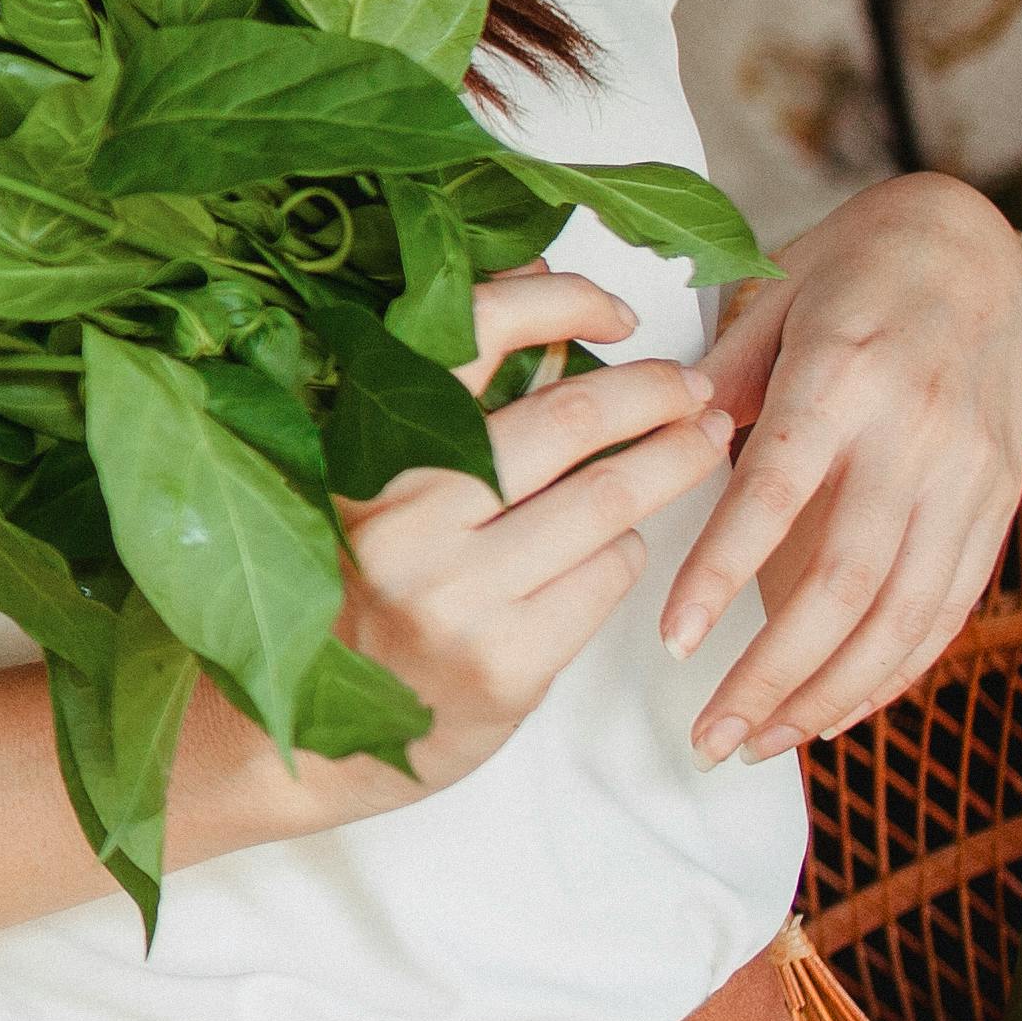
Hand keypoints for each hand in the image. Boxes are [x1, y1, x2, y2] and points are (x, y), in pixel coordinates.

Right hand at [297, 267, 731, 818]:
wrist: (318, 736)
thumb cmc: (364, 588)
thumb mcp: (382, 478)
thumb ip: (455, 392)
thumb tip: (540, 284)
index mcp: (361, 451)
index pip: (471, 337)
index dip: (561, 305)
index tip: (615, 311)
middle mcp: (400, 518)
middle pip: (569, 419)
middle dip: (656, 392)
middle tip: (696, 387)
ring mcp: (454, 596)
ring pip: (608, 499)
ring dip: (674, 462)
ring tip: (703, 443)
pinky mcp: (506, 663)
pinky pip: (609, 574)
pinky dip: (630, 548)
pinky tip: (621, 544)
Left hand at [672, 171, 1021, 763]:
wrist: (976, 245)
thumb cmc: (851, 267)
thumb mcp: (770, 296)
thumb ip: (721, 383)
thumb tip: (666, 451)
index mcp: (843, 376)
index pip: (777, 493)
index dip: (723, 574)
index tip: (674, 642)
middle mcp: (917, 434)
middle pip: (847, 581)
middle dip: (776, 674)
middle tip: (710, 737)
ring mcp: (969, 476)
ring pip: (903, 614)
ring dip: (830, 693)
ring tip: (758, 742)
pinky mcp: (999, 503)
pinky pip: (947, 608)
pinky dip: (893, 671)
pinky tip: (837, 712)